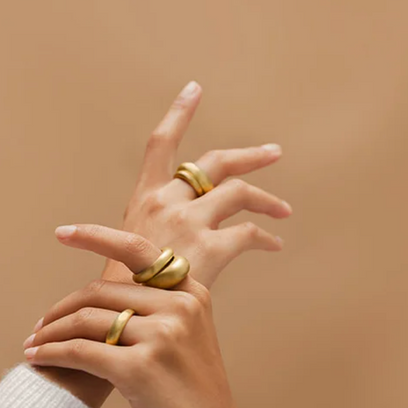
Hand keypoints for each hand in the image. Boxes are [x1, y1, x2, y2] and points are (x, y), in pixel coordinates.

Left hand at [27, 224, 241, 407]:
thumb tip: (94, 301)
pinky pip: (80, 351)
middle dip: (62, 309)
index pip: (136, 250)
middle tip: (40, 327)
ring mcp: (163, 335)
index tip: (63, 232)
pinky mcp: (141, 368)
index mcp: (192, 293)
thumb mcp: (186, 340)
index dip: (95, 236)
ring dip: (51, 333)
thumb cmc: (193, 398)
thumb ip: (153, 312)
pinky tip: (36, 359)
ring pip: (86, 320)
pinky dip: (52, 354)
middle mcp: (180, 306)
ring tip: (34, 345)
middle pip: (100, 292)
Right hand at [101, 80, 290, 286]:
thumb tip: (171, 236)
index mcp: (144, 200)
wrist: (125, 318)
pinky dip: (265, 237)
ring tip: (284, 211)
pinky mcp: (211, 246)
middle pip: (214, 163)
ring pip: (237, 192)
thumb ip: (151, 233)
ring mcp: (190, 221)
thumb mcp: (123, 251)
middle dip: (247, 157)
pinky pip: (249, 233)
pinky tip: (274, 245)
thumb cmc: (124, 291)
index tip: (194, 89)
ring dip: (265, 199)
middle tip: (273, 154)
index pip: (160, 145)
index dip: (178, 114)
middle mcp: (167, 201)